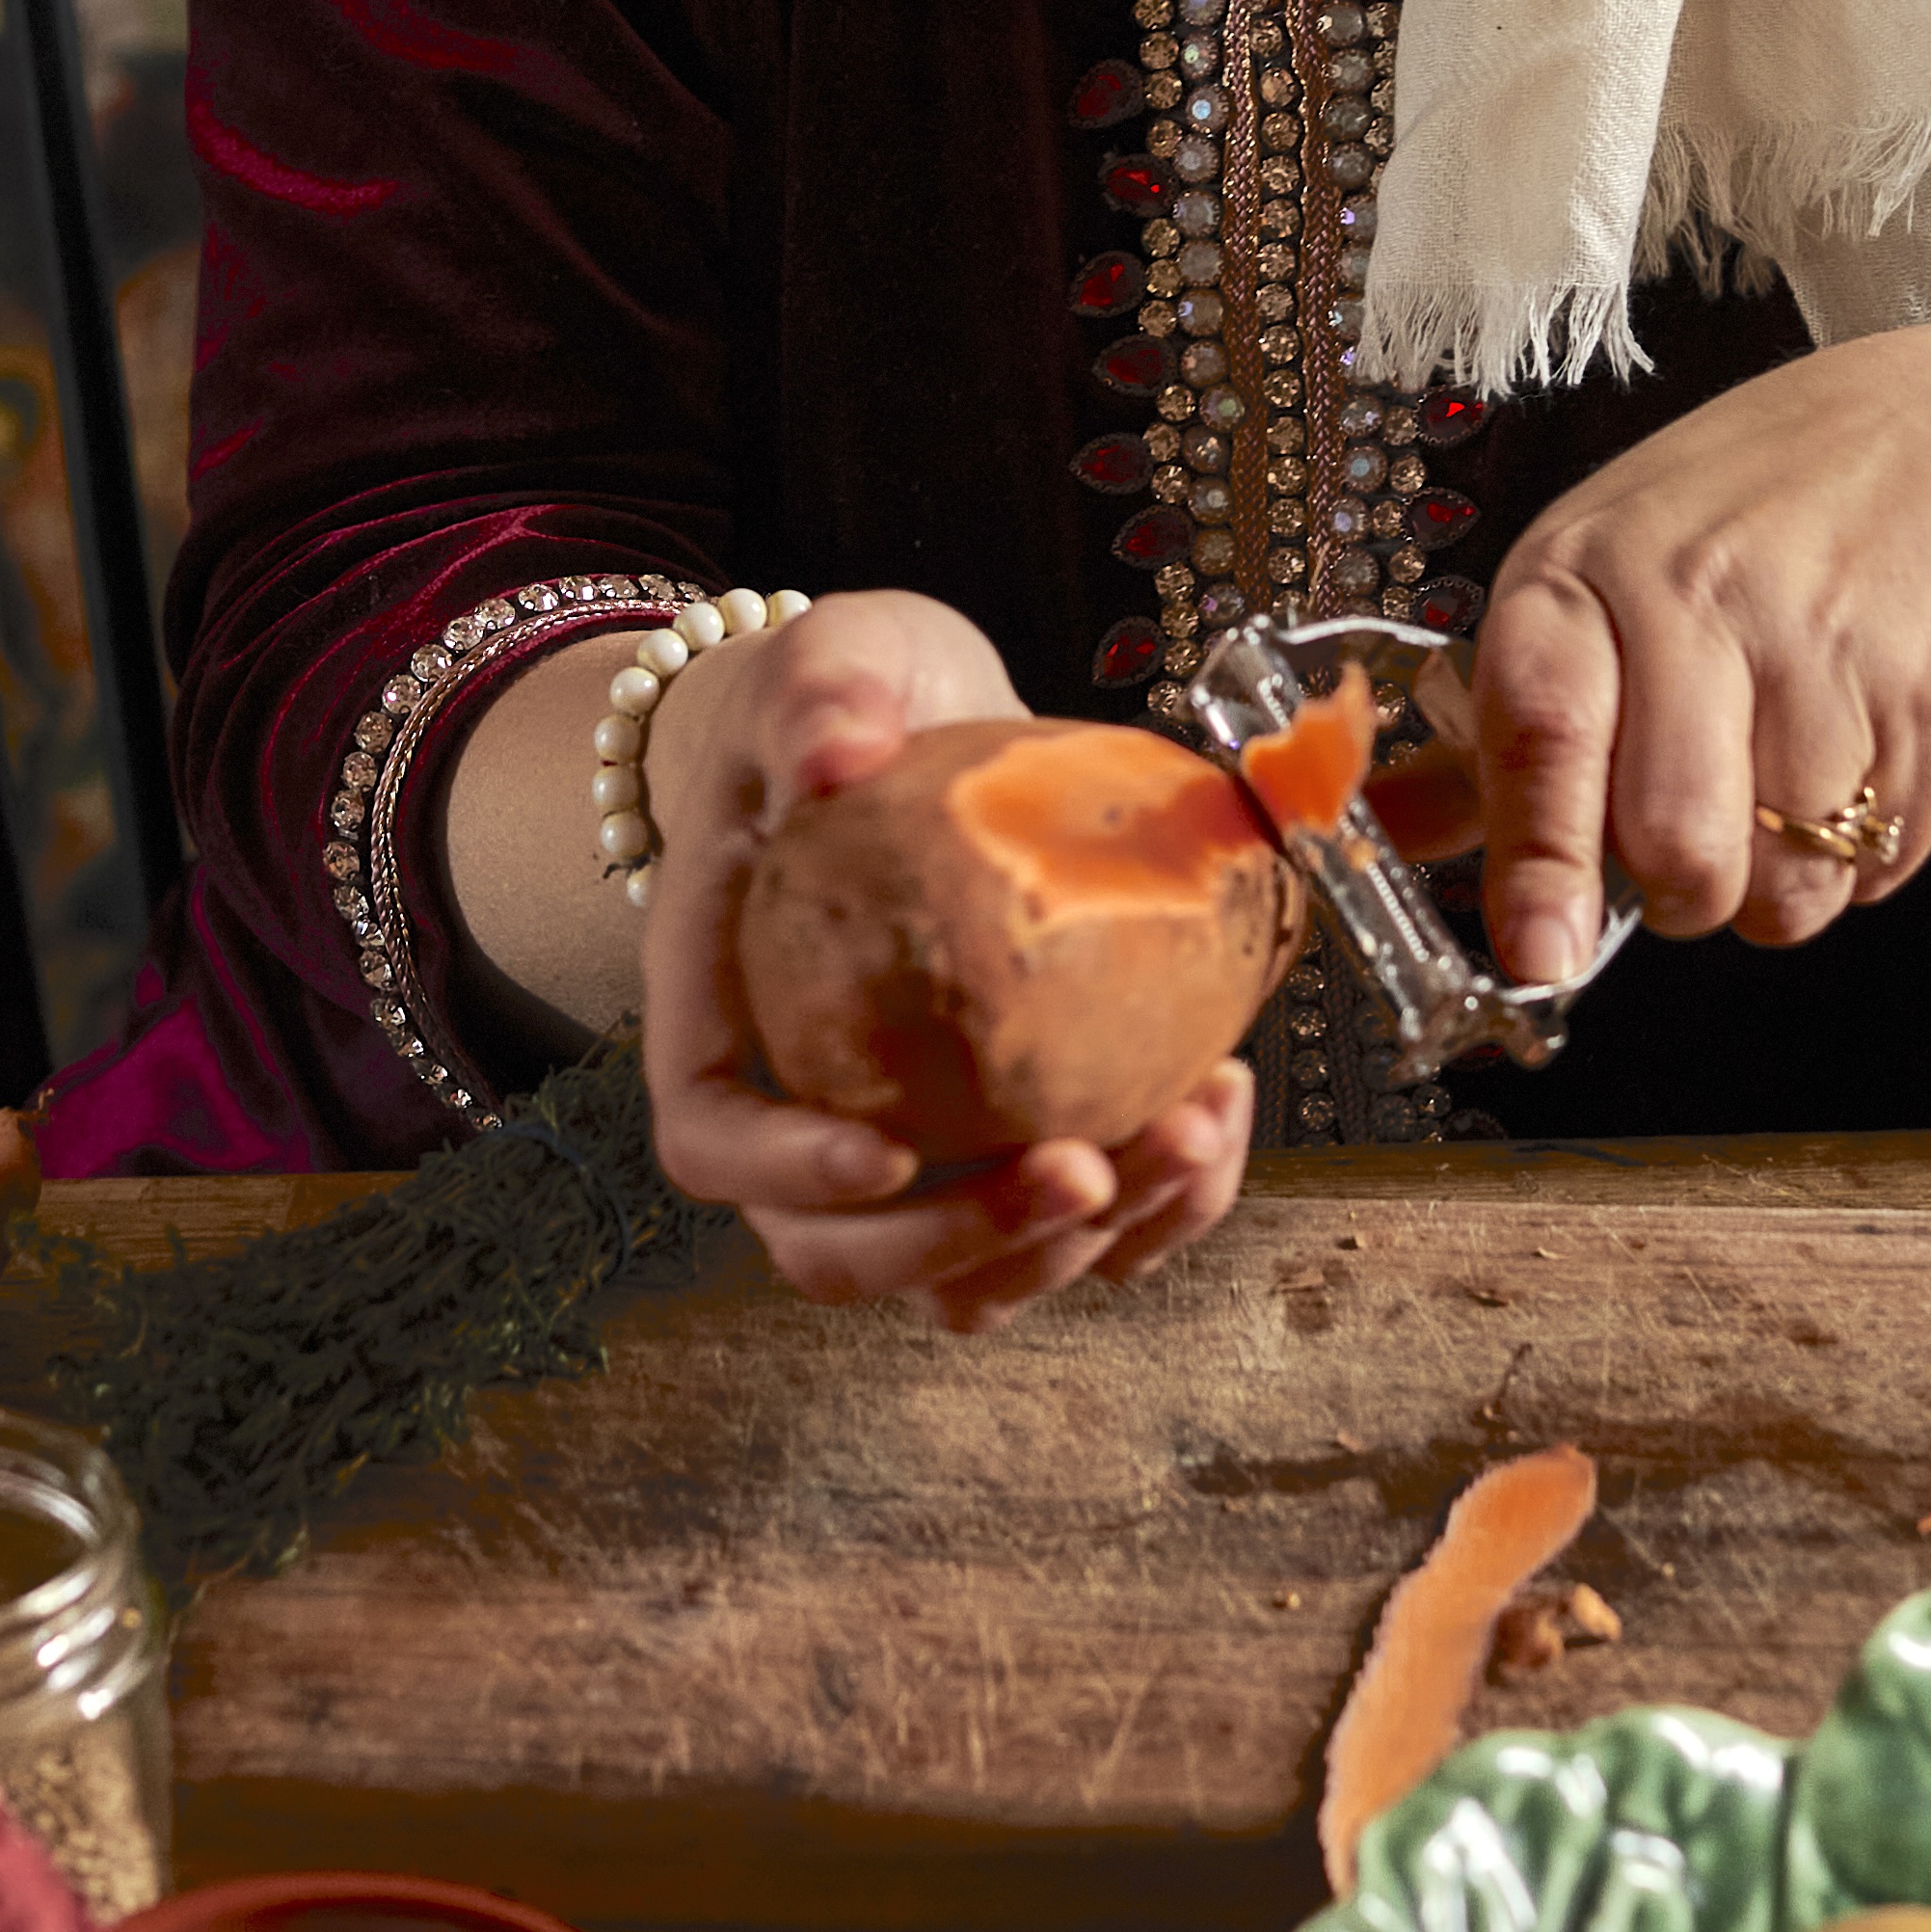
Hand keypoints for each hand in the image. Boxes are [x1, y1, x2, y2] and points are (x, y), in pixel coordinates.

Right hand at [639, 592, 1257, 1331]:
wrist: (911, 717)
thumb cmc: (845, 702)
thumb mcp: (826, 659)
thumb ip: (817, 697)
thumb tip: (835, 750)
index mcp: (723, 1011)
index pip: (713, 1143)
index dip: (786, 1177)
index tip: (888, 1153)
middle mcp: (807, 1102)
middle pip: (839, 1253)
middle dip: (963, 1244)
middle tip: (1084, 1170)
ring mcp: (917, 1132)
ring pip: (968, 1272)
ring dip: (1080, 1244)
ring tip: (1187, 1134)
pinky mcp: (1018, 1128)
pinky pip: (1080, 1224)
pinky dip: (1159, 1204)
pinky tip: (1218, 1107)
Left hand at [1473, 325, 1930, 989]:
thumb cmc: (1767, 502)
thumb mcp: (1608, 564)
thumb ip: (1508, 717)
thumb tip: (1392, 827)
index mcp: (1589, 570)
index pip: (1545, 730)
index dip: (1538, 861)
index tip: (1540, 948)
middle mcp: (1701, 598)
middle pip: (1673, 846)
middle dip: (1683, 888)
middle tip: (1697, 836)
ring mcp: (1826, 649)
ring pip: (1780, 883)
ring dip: (1780, 879)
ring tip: (1792, 768)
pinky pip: (1874, 869)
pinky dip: (1860, 857)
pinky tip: (1859, 756)